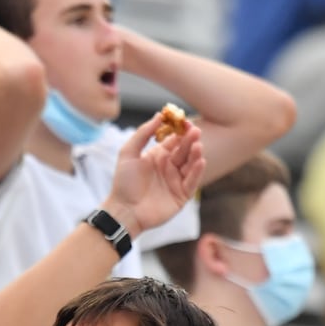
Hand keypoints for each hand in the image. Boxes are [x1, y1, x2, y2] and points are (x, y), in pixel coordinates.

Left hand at [102, 111, 205, 235]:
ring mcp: (176, 181)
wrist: (124, 210)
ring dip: (195, 155)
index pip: (174, 140)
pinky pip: (192, 182)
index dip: (181, 131)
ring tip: (198, 146)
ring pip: (190, 165)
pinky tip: (200, 161)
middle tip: (195, 131)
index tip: (186, 122)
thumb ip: (142, 133)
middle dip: (190, 141)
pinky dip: (197, 172)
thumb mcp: (128, 153)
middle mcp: (169, 167)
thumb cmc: (124, 183)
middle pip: (184, 151)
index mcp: (158, 156)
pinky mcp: (181, 195)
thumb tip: (158, 116)